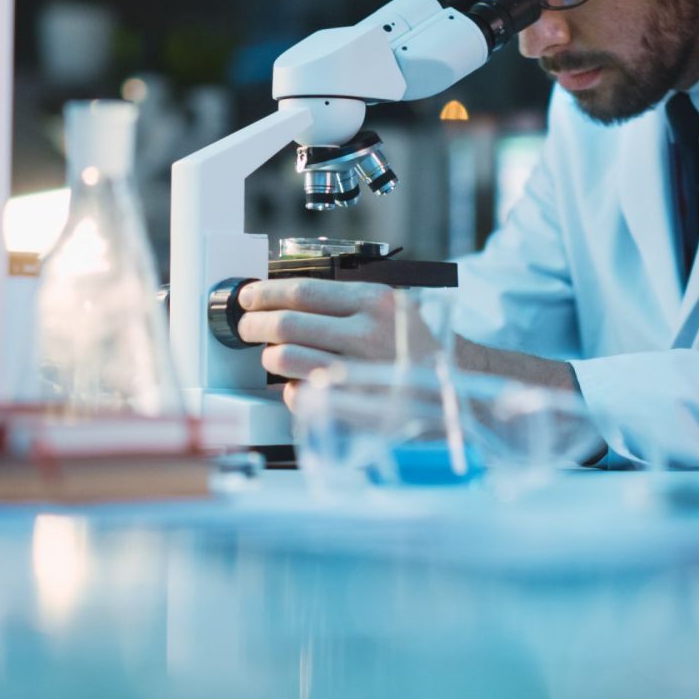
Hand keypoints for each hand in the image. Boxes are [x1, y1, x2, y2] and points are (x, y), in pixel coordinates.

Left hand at [232, 278, 434, 383]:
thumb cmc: (416, 350)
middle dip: (255, 324)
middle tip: (247, 326)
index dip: (265, 293)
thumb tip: (288, 299)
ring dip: (268, 357)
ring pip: (285, 359)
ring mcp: (357, 373)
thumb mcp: (393, 309)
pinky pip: (299, 394)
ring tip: (270, 356)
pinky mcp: (351, 407)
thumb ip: (348, 302)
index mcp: (375, 302)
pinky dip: (290, 390)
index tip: (249, 297)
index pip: (302, 291)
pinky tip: (297, 385)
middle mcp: (366, 334)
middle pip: (286, 323)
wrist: (452, 392)